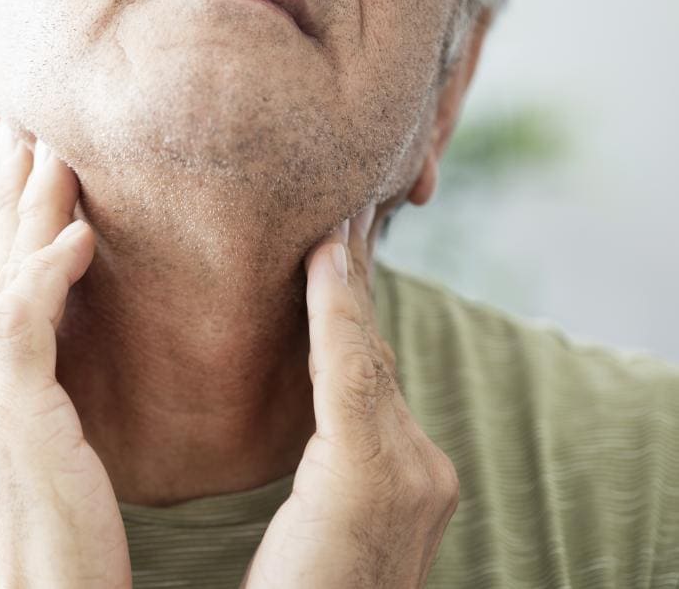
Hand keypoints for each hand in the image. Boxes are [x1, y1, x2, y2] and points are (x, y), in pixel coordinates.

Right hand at [0, 123, 131, 588]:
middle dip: (8, 200)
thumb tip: (51, 373)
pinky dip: (49, 271)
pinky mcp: (4, 417)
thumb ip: (32, 412)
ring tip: (57, 150)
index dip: (10, 239)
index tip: (30, 183)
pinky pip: (23, 323)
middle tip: (26, 132)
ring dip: (32, 211)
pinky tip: (80, 233)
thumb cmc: (58, 560)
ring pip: (3, 283)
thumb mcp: (38, 471)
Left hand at [239, 205, 459, 587]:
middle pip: (372, 351)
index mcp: (401, 477)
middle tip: (335, 206)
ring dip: (346, 279)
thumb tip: (312, 417)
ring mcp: (408, 473)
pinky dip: (337, 316)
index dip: (349, 305)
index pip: (366, 370)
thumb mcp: (316, 526)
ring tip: (330, 212)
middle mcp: (421, 466)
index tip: (331, 243)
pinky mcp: (375, 479)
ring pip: (365, 353)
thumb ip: (328, 464)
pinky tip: (323, 258)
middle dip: (352, 278)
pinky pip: (350, 378)